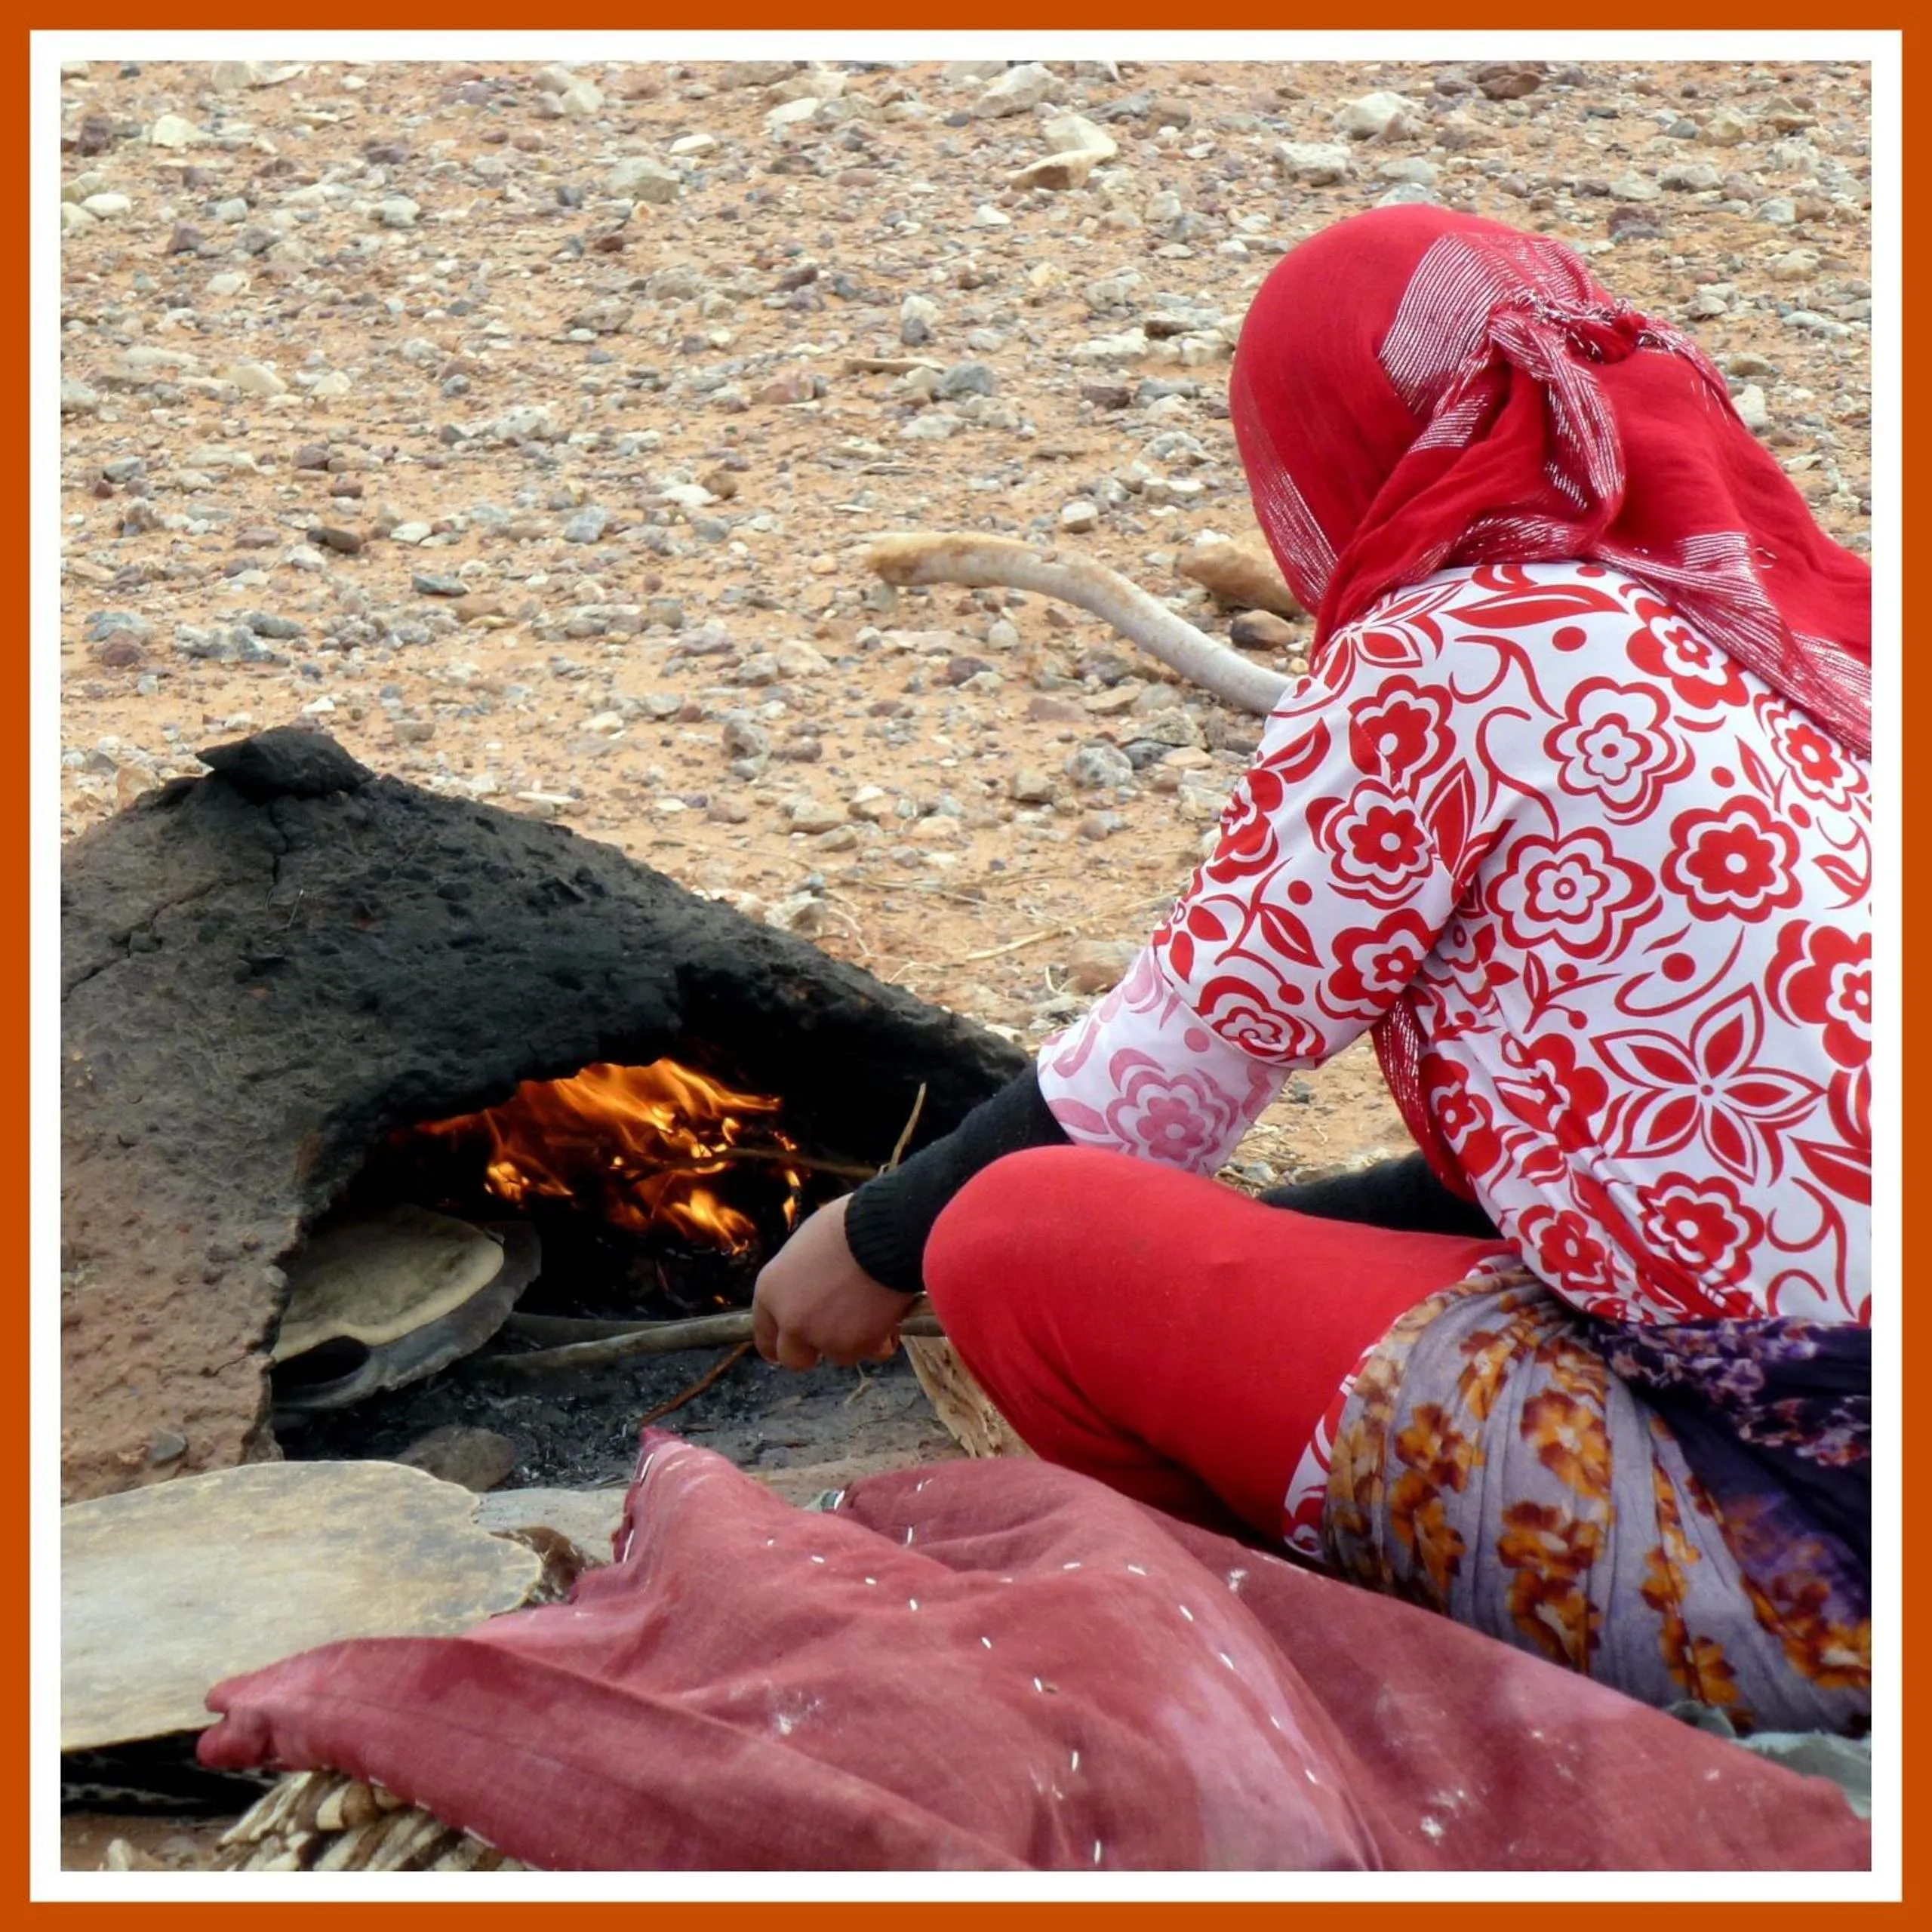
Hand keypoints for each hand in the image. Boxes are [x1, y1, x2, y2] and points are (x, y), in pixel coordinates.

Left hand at [752, 1194, 913, 1370]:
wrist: (886, 1232)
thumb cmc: (846, 1225)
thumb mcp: (805, 1246)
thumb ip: (800, 1279)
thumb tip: (812, 1289)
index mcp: (770, 1292)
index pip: (765, 1336)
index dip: (781, 1341)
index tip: (794, 1344)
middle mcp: (791, 1321)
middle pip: (794, 1359)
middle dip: (814, 1351)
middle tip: (835, 1333)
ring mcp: (825, 1337)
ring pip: (838, 1355)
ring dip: (854, 1340)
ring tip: (872, 1310)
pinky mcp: (860, 1345)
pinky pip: (874, 1352)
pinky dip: (884, 1339)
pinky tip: (892, 1315)